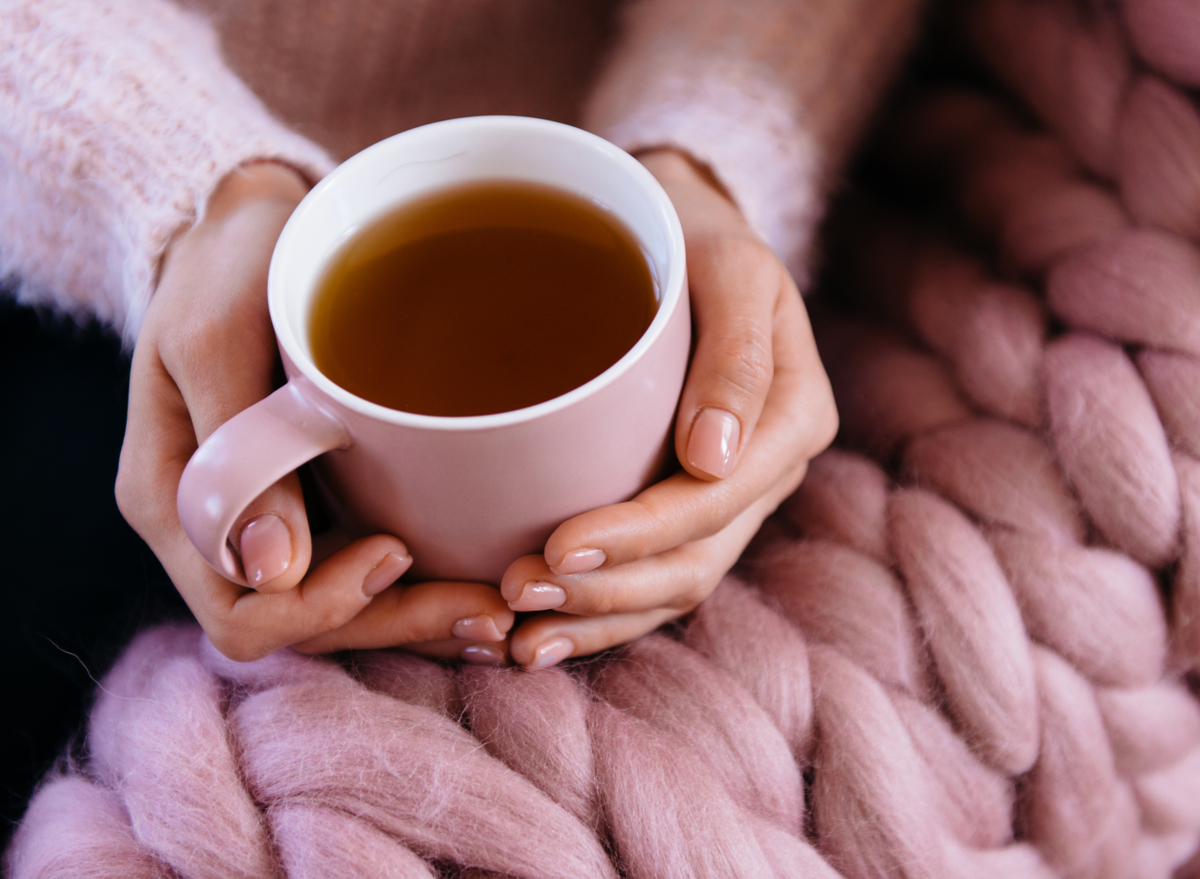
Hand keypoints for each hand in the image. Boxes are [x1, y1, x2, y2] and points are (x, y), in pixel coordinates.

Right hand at [116, 163, 512, 662]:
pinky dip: (420, 587)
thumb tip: (271, 572)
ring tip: (502, 612)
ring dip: (419, 620)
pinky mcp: (317, 500)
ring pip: (341, 611)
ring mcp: (270, 520)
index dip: (321, 605)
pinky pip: (362, 571)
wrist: (253, 224)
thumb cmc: (228, 263)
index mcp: (174, 499)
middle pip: (301, 626)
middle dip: (394, 625)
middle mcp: (217, 529)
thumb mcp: (218, 337)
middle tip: (490, 611)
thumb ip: (237, 451)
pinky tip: (480, 579)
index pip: (241, 610)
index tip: (396, 551)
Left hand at [500, 148, 837, 667]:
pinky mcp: (686, 506)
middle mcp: (767, 471)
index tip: (557, 548)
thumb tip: (712, 460)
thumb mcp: (731, 268)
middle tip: (517, 595)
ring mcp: (730, 497)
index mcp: (793, 417)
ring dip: (597, 619)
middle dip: (607, 593)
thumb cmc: (698, 240)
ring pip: (672, 586)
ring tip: (518, 638)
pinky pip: (652, 578)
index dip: (640, 538)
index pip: (715, 502)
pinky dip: (599, 614)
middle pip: (694, 561)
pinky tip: (541, 635)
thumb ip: (735, 357)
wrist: (684, 233)